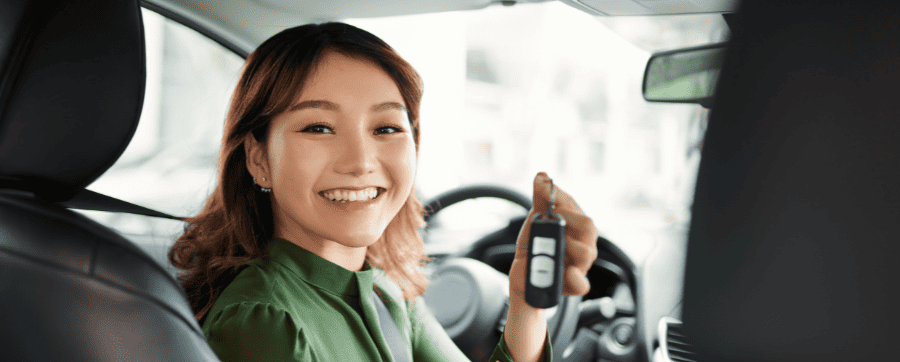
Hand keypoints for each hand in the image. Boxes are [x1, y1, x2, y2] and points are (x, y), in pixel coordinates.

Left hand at [509, 172, 598, 303]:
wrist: (524, 273)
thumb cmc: (536, 244)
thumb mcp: (536, 219)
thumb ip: (541, 198)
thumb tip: (542, 175)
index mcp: (578, 226)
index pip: (577, 208)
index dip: (561, 199)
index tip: (544, 193)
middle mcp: (584, 244)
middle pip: (588, 227)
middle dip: (568, 218)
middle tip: (550, 217)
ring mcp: (581, 265)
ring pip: (586, 253)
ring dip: (568, 244)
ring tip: (553, 243)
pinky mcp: (573, 285)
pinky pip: (582, 284)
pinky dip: (576, 278)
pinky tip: (568, 272)